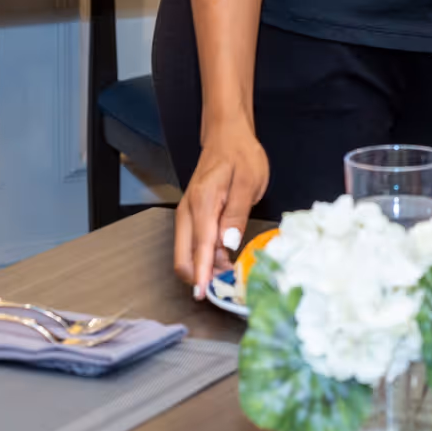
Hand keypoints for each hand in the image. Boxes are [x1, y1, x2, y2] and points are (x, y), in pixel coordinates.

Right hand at [173, 122, 269, 296]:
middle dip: (201, 277)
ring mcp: (186, 215)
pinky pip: (193, 245)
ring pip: (186, 254)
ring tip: (231, 273)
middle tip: (227, 284)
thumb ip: (237, 214)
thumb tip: (227, 244)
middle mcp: (187, 212)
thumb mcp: (248, 182)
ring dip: (204, 269)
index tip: (204, 294)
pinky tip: (225, 259)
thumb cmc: (241, 156)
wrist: (226, 136)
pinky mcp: (190, 217)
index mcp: (202, 202)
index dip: (203, 274)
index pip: (200, 246)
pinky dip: (205, 258)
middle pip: (183, 258)